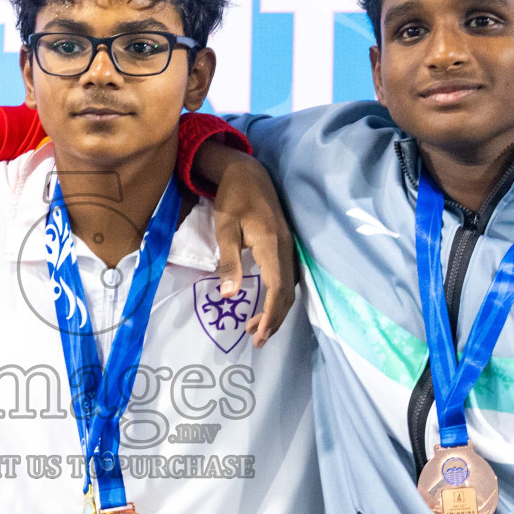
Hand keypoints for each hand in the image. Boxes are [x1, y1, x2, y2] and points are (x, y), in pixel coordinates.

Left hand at [198, 142, 295, 345]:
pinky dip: (278, 297)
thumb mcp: (224, 229)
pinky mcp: (285, 246)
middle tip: (256, 339)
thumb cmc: (232, 200)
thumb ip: (228, 262)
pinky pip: (287, 278)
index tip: (259, 334)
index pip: (277, 288)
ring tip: (256, 328)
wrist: (248, 174)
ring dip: (276, 310)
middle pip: (287, 292)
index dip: (270, 314)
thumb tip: (229, 294)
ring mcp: (288, 247)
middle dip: (274, 319)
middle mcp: (285, 248)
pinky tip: (267, 305)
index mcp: (271, 245)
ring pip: (289, 287)